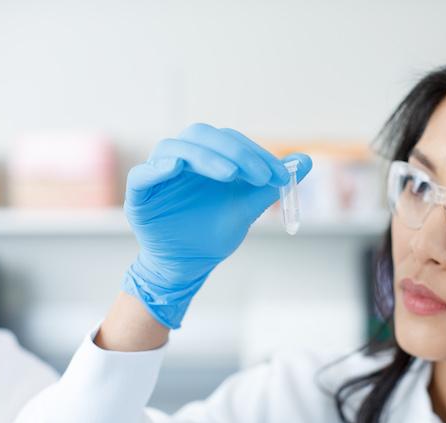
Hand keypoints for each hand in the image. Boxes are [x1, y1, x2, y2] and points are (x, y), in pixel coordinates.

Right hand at [121, 123, 311, 328]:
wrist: (188, 265)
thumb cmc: (213, 232)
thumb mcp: (246, 209)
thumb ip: (269, 184)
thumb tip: (305, 161)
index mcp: (206, 158)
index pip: (229, 140)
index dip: (254, 152)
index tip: (279, 174)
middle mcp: (182, 158)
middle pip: (201, 135)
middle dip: (234, 150)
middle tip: (259, 174)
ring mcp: (159, 173)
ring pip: (175, 147)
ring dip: (205, 156)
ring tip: (230, 173)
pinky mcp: (140, 194)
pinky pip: (143, 174)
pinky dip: (158, 167)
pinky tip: (176, 169)